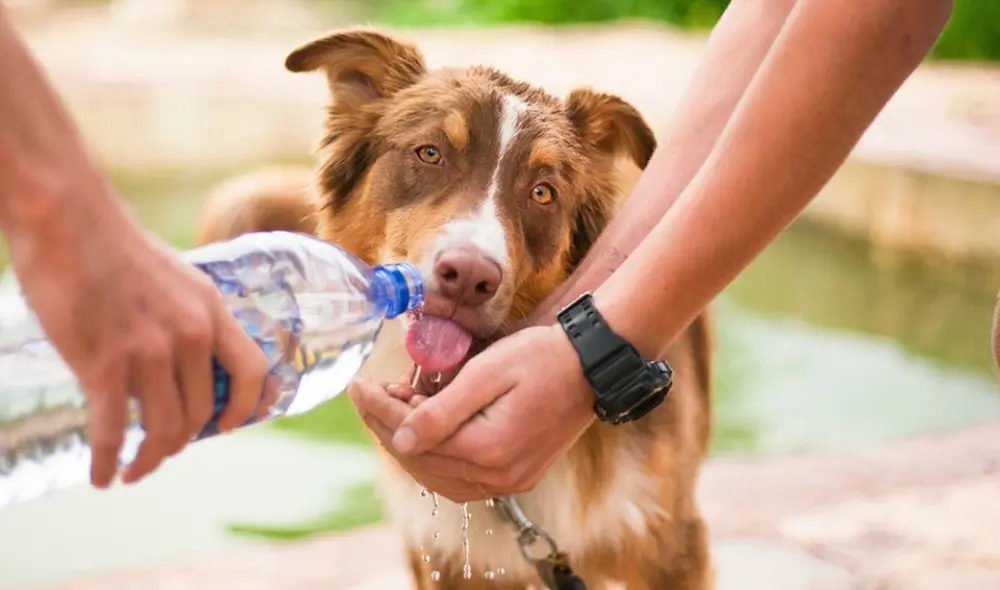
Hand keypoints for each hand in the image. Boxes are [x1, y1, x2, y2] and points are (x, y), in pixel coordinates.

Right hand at [7, 193, 270, 487]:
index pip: (253, 371)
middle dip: (182, 442)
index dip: (248, 407)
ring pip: (163, 428)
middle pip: (202, 412)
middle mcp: (189, 334)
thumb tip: (183, 362)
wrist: (68, 218)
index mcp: (211, 310)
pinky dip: (108, 461)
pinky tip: (101, 476)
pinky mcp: (103, 363)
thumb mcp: (176, 278)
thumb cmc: (115, 247)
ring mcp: (149, 350)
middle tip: (162, 451)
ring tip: (134, 470)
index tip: (229, 427)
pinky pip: (113, 431)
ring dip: (150, 459)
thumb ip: (187, 318)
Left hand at [349, 325, 594, 501]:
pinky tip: (423, 434)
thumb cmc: (542, 358)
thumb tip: (400, 439)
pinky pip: (461, 479)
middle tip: (370, 394)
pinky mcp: (517, 476)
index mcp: (488, 448)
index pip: (414, 437)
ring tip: (393, 409)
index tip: (359, 386)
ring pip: (437, 476)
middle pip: (422, 461)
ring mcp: (509, 480)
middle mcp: (498, 475)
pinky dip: (434, 459)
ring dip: (408, 445)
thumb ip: (442, 410)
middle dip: (387, 426)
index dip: (380, 411)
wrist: (592, 366)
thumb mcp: (488, 372)